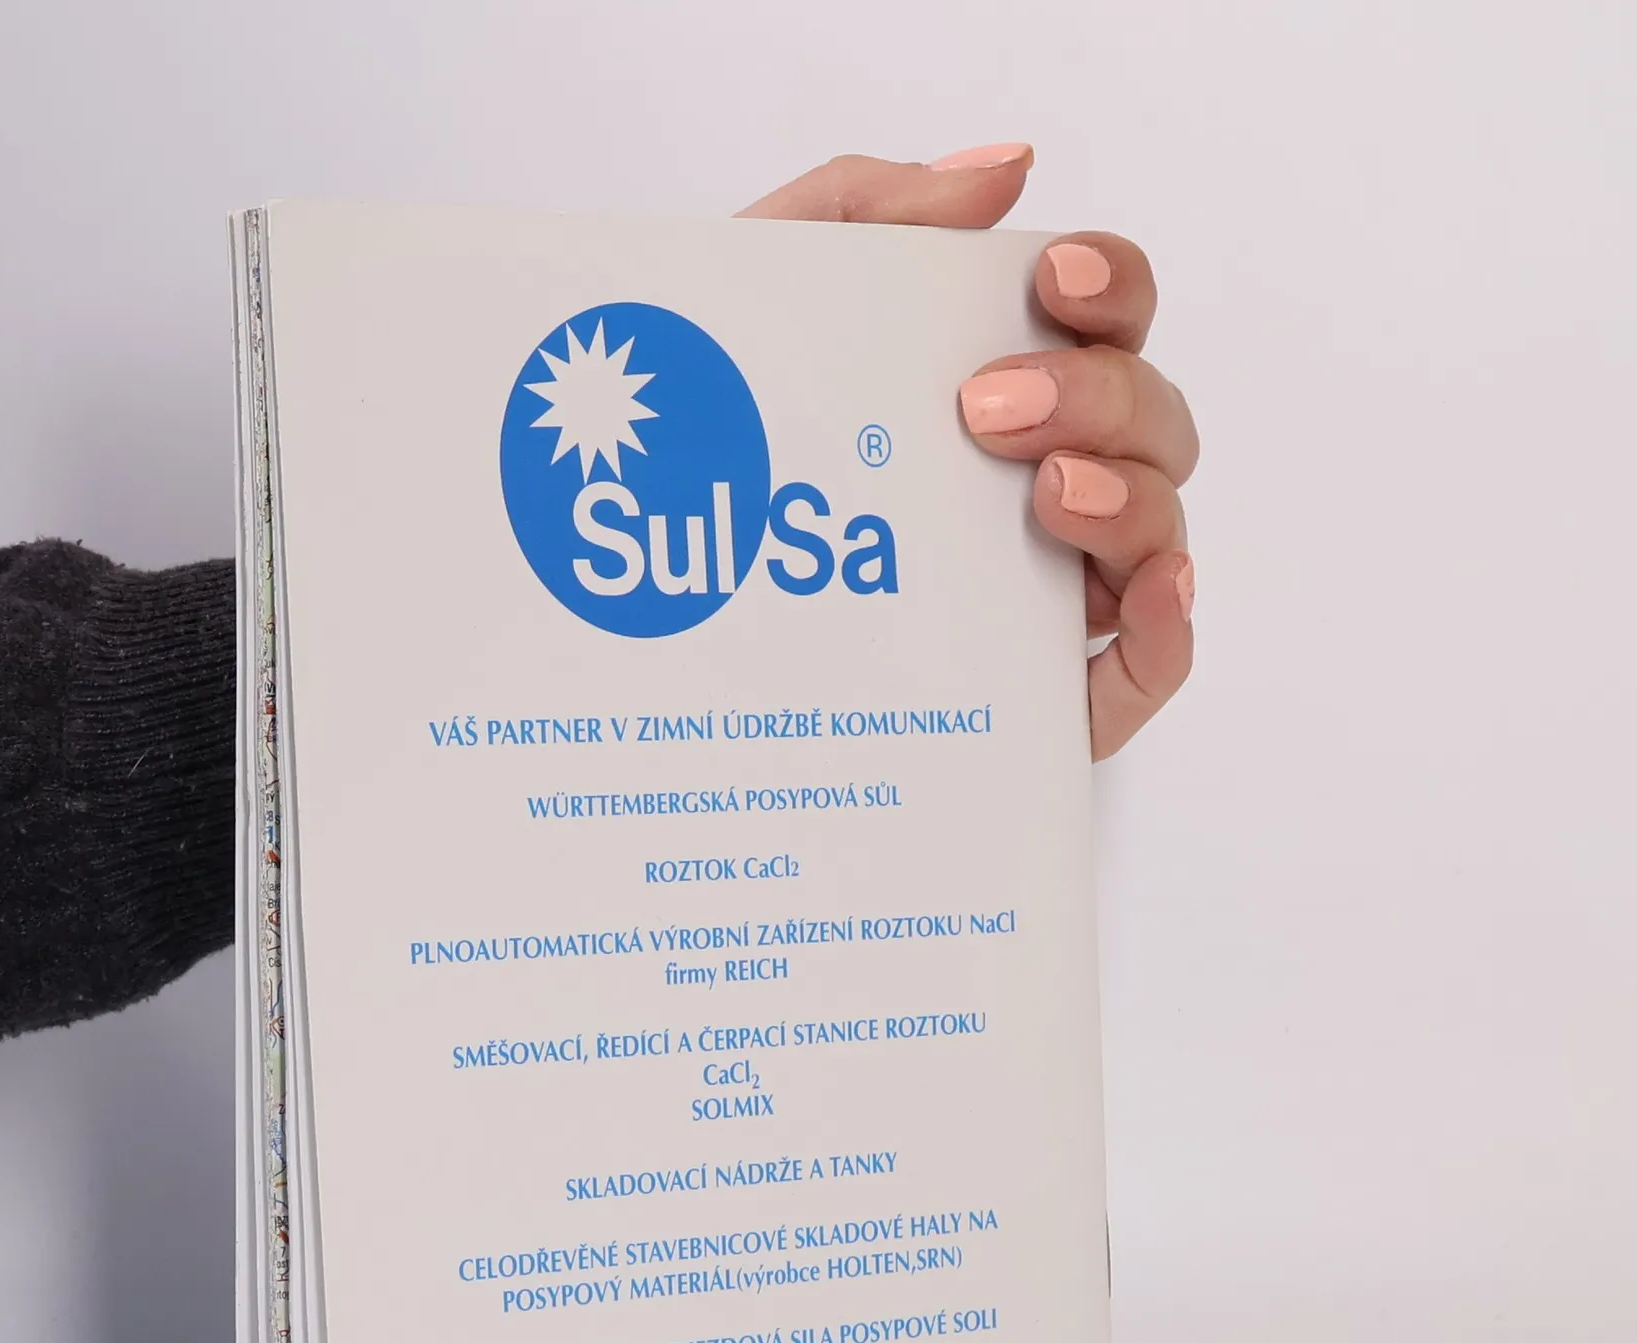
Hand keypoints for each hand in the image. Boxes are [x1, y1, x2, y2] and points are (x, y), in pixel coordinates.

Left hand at [740, 147, 1195, 760]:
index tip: (1052, 280)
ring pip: (1158, 530)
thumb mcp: (757, 321)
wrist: (643, 638)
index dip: (1108, 288)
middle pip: (1148, 421)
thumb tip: (1003, 172)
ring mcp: (1054, 594)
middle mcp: (1045, 485)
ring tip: (1047, 491)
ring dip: (1127, 496)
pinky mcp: (1046, 699)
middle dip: (1096, 395)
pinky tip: (1146, 587)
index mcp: (1002, 392)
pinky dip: (1170, 625)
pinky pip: (1150, 666)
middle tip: (988, 407)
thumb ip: (859, 216)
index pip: (1105, 322)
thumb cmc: (716, 468)